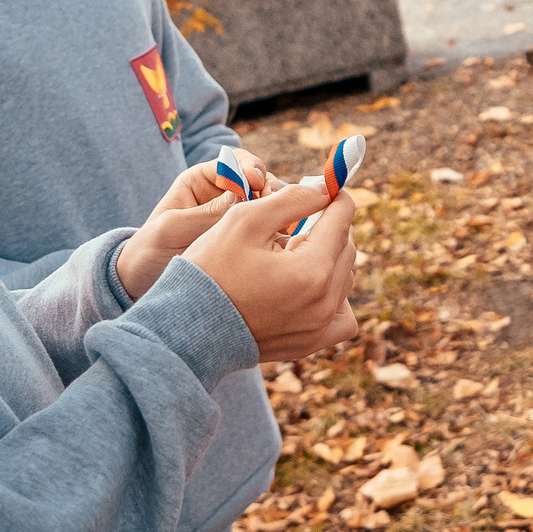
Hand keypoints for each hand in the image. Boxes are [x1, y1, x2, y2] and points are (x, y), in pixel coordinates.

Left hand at [113, 154, 270, 299]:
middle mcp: (221, 195)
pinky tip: (284, 237)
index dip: (249, 167)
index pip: (233, 161)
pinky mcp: (245, 239)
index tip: (255, 182)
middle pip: (257, 178)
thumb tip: (241, 196)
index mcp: (199, 181)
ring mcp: (236, 218)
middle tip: (273, 202)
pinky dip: (279, 228)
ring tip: (281, 221)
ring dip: (277, 207)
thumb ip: (205, 213)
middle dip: (268, 186)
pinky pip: (267, 227)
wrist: (143, 283)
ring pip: (266, 202)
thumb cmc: (149, 250)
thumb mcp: (172, 229)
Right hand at [181, 179, 360, 363]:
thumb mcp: (244, 220)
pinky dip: (334, 297)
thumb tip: (326, 188)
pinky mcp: (310, 343)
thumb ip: (292, 199)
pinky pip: (342, 317)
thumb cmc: (210, 270)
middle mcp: (324, 302)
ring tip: (294, 253)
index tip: (326, 188)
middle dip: (328, 227)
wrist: (187, 328)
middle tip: (301, 219)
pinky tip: (310, 286)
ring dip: (328, 258)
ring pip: (345, 277)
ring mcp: (319, 327)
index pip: (342, 218)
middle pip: (346, 247)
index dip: (334, 196)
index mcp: (311, 269)